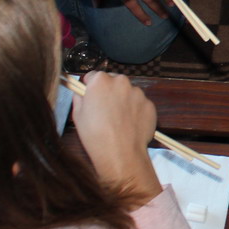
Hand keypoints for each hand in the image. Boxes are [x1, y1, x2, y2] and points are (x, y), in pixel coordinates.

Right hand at [72, 72, 161, 203]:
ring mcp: (138, 93)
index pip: (94, 75)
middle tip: (105, 109)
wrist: (120, 153)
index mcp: (101, 81)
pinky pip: (140, 104)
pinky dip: (136, 110)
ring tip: (119, 120)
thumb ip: (79, 98)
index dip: (91, 86)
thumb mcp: (78, 115)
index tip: (90, 96)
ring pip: (129, 92)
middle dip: (109, 91)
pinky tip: (130, 125)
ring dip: (124, 100)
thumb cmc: (94, 134)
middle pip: (114, 81)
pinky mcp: (150, 105)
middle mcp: (121, 82)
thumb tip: (80, 93)